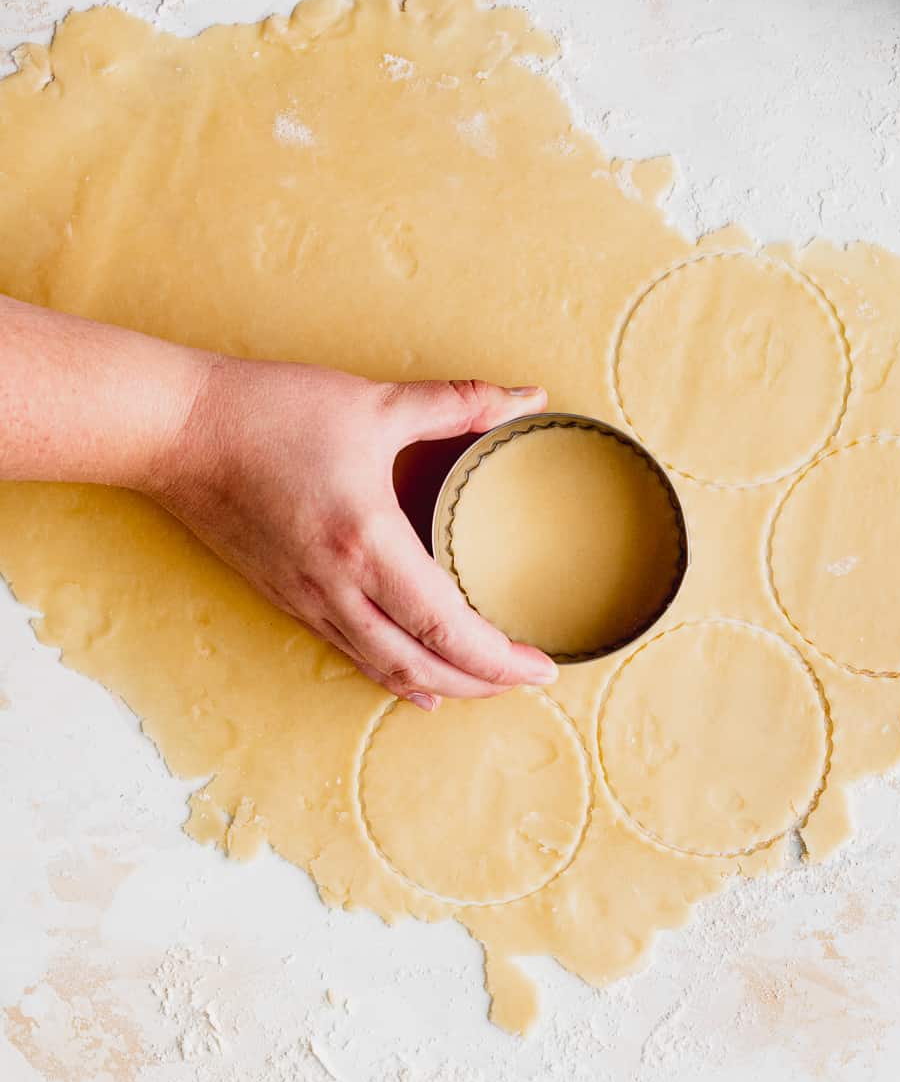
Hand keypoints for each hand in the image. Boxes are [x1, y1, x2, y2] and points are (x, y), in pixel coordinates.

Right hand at [148, 359, 558, 709]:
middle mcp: (338, 587)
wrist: (175, 430)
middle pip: (423, 663)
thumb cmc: (270, 412)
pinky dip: (391, 674)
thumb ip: (458, 403)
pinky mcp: (285, 597)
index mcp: (368, 543)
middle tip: (527, 679)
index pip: (447, 627)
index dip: (500, 658)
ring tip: (484, 684)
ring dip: (441, 684)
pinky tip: (415, 682)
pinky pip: (350, 652)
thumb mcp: (374, 402)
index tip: (543, 666)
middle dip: (482, 682)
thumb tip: (525, 397)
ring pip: (385, 667)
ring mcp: (308, 599)